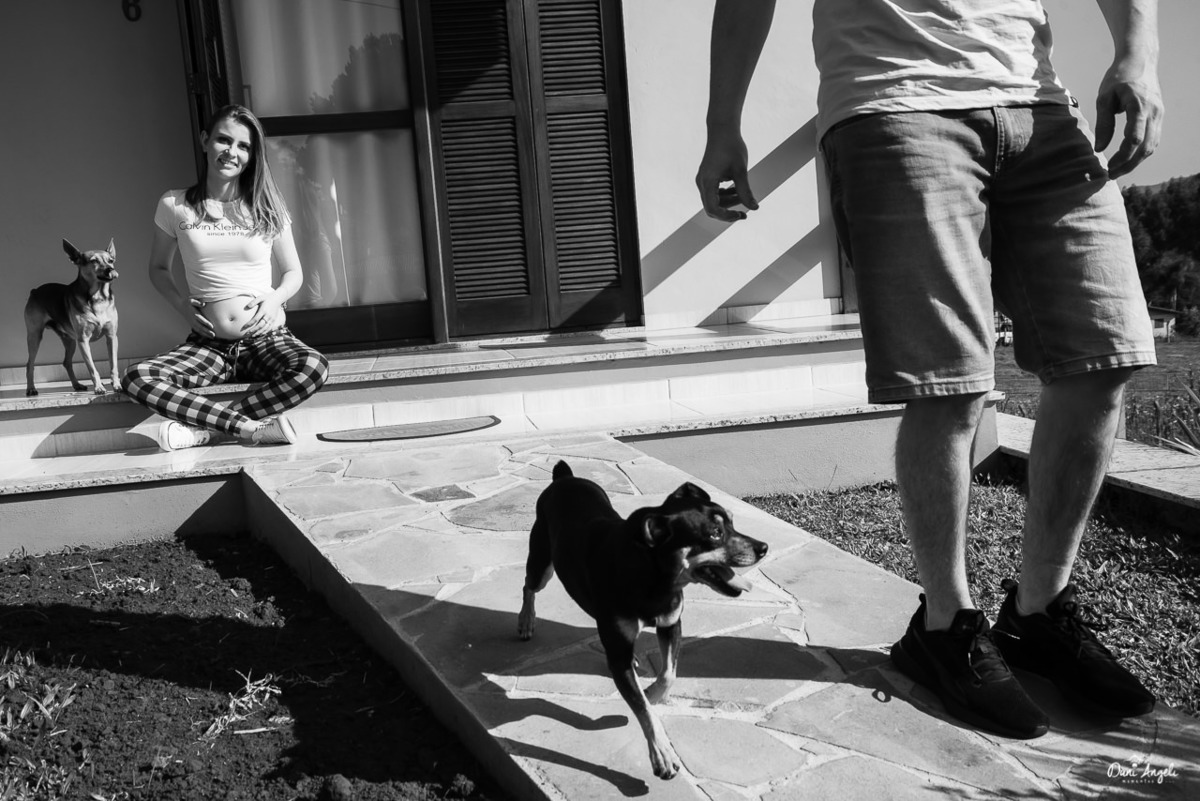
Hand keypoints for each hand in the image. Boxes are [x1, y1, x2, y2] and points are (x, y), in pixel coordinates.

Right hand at [188, 298, 214, 337]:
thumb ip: (197, 302)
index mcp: (194, 314)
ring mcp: (192, 323)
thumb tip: (203, 304)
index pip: (200, 319)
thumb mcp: (191, 300)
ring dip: (205, 334)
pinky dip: (202, 334)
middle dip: (207, 331)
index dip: (206, 323)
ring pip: (199, 330)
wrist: (180, 305)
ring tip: (212, 337)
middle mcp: (193, 319)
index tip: (212, 326)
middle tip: (214, 335)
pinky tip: (208, 336)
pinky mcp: (192, 324)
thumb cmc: (188, 302)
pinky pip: (197, 330)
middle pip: (200, 326)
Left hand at [240, 293, 284, 336]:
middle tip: (247, 333)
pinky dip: (265, 332)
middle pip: (260, 325)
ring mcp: (272, 319)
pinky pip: (269, 328)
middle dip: (253, 330)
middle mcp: (268, 316)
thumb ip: (253, 302)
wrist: (277, 299)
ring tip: (253, 335)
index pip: (255, 319)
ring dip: (259, 332)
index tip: (244, 327)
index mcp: (263, 310)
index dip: (249, 324)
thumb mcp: (260, 298)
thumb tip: (247, 307)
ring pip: (265, 328)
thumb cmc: (267, 298)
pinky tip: (260, 334)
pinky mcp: (274, 320)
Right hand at [696, 127, 758, 221]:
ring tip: (743, 195)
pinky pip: (714, 194)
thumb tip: (755, 208)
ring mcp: (703, 181)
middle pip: (712, 208)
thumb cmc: (732, 147)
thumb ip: (745, 191)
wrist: (723, 130)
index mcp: (708, 181)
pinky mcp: (707, 178)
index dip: (726, 216)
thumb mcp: (741, 170)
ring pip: (714, 202)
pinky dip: (726, 196)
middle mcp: (702, 183)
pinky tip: (736, 190)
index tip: (741, 215)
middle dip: (728, 212)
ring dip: (729, 203)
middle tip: (745, 214)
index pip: (713, 209)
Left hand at [1094, 56, 1162, 178]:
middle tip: (1111, 175)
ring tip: (1117, 170)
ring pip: (1151, 145)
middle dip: (1128, 165)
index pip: (1133, 139)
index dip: (1121, 157)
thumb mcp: (1104, 98)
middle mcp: (1154, 111)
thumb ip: (1103, 123)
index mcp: (1139, 106)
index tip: (1107, 167)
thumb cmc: (1118, 77)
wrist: (1140, 60)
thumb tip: (1099, 148)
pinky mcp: (1159, 115)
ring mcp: (1159, 114)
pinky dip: (1142, 152)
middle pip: (1145, 147)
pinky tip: (1128, 159)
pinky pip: (1154, 139)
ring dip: (1136, 161)